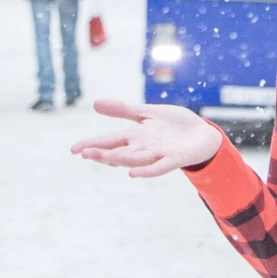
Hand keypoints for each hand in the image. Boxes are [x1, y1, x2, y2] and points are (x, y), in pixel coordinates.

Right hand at [70, 99, 221, 177]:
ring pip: (135, 159)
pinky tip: (133, 174)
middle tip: (84, 154)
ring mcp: (158, 154)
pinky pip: (159, 167)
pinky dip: (146, 171)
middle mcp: (144, 147)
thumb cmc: (174, 125)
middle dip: (102, 153)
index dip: (93, 144)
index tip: (74, 149)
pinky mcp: (174, 158)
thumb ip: (123, 110)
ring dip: (119, 160)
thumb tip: (94, 103)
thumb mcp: (147, 113)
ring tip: (103, 159)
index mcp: (136, 136)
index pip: (110, 140)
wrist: (202, 134)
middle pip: (119, 151)